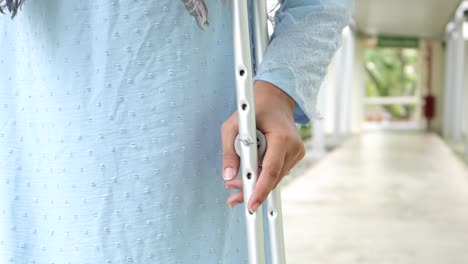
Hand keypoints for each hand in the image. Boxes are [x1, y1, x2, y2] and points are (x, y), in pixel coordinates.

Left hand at [221, 80, 305, 212]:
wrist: (276, 98)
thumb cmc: (254, 108)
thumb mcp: (233, 124)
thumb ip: (229, 150)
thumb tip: (228, 175)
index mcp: (281, 137)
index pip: (271, 170)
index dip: (260, 189)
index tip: (250, 204)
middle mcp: (294, 147)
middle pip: (272, 178)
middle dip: (252, 189)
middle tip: (232, 198)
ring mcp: (297, 152)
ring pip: (274, 177)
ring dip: (256, 183)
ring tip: (234, 186)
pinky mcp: (295, 155)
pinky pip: (277, 171)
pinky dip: (263, 175)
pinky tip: (249, 176)